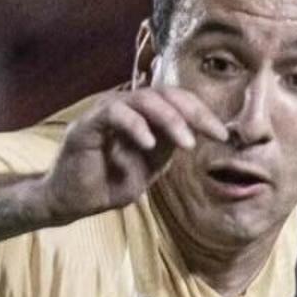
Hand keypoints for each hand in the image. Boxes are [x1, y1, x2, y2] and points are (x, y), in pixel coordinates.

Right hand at [33, 87, 204, 223]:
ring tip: (187, 143)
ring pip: (144, 99)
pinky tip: (149, 144)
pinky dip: (135, 126)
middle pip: (166, 94)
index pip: (177, 101)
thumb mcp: (151, 166)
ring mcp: (106, 111)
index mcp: (144, 114)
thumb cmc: (110, 181)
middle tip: (214, 134)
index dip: (202, 113)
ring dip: (170, 119)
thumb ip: (169, 147)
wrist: (73, 201)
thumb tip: (197, 133)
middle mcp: (126, 106)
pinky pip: (115, 114)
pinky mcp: (88, 124)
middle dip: (194, 112)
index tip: (223, 135)